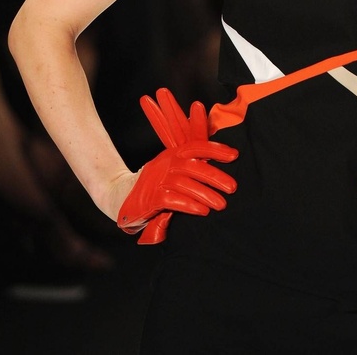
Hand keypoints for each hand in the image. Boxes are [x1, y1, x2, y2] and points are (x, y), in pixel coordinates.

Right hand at [117, 88, 237, 243]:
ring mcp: (157, 180)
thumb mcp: (172, 169)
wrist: (122, 198)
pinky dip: (189, 205)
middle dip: (216, 176)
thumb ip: (192, 167)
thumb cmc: (155, 184)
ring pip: (185, 184)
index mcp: (173, 153)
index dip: (215, 149)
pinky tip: (202, 211)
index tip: (234, 155)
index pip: (196, 145)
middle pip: (194, 166)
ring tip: (221, 204)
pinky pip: (172, 200)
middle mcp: (166, 163)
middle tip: (233, 187)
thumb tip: (218, 169)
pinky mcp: (150, 198)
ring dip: (206, 194)